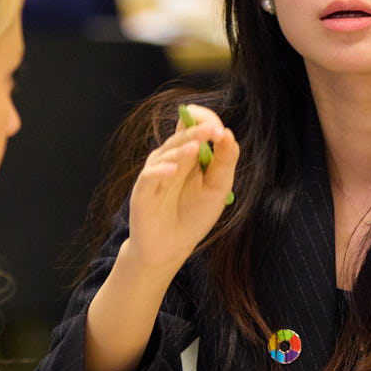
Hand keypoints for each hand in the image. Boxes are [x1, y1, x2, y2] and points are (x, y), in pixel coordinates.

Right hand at [122, 105, 237, 275]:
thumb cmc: (194, 215)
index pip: (193, 126)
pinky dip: (160, 171)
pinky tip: (173, 170)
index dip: (205, 122)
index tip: (220, 131)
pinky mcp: (143, 191)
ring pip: (166, 153)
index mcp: (190, 154)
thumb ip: (224, 161)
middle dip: (197, 131)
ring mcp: (156, 173)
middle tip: (213, 130)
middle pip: (181, 136)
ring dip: (182, 150)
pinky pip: (150, 176)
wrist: (172, 247)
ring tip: (196, 147)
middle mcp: (170, 158)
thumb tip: (227, 133)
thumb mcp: (217, 187)